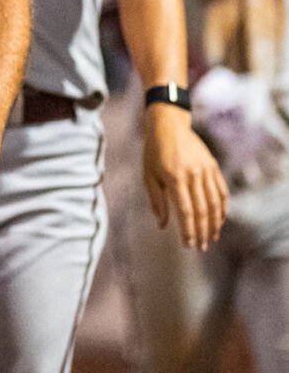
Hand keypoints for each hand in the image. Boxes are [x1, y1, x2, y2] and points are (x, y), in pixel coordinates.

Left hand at [143, 103, 227, 250]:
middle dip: (202, 231)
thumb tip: (163, 225)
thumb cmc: (153, 152)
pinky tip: (220, 219)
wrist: (168, 125)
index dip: (188, 230)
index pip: (185, 211)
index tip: (189, 244)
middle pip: (202, 210)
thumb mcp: (149, 175)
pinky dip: (222, 207)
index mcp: (175, 177)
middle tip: (202, 247)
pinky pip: (221, 190)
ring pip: (215, 203)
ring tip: (212, 237)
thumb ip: (157, 200)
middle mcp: (193, 174)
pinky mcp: (213, 166)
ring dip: (215, 223)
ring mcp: (206, 170)